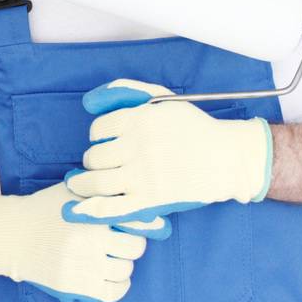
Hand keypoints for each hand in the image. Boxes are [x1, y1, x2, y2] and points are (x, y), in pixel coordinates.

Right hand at [0, 181, 153, 301]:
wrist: (13, 235)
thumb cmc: (45, 209)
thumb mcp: (72, 191)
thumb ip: (100, 189)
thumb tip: (131, 189)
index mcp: (92, 215)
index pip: (136, 223)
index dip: (142, 223)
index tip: (138, 225)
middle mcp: (90, 240)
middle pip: (135, 248)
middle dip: (131, 243)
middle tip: (122, 240)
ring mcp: (84, 265)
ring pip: (125, 270)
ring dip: (122, 263)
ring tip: (112, 257)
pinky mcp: (76, 286)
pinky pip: (112, 292)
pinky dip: (119, 286)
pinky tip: (113, 277)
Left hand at [62, 80, 271, 225]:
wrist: (227, 158)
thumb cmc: (193, 127)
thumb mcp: (162, 100)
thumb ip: (126, 91)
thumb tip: (89, 101)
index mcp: (141, 119)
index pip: (99, 130)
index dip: (98, 137)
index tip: (105, 142)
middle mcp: (139, 146)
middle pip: (95, 156)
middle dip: (92, 160)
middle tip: (98, 163)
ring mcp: (144, 175)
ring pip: (97, 181)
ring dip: (83, 183)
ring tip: (79, 183)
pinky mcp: (151, 200)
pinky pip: (112, 208)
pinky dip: (89, 210)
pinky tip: (75, 209)